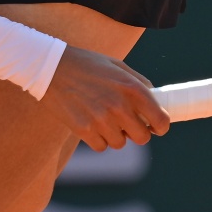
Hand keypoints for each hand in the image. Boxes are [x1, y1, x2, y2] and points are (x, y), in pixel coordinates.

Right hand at [42, 45, 170, 151]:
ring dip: (115, 135)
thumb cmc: (87, 65)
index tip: (155, 127)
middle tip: (126, 124)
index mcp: (132, 88)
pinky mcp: (83, 129)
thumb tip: (155, 100)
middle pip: (142, 138)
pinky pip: (100, 146)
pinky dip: (97, 139)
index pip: (160, 120)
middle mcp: (119, 106)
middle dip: (136, 133)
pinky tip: (90, 123)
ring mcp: (101, 119)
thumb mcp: (117, 66)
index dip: (160, 127)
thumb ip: (139, 82)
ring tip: (103, 118)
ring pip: (119, 143)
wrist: (51, 67)